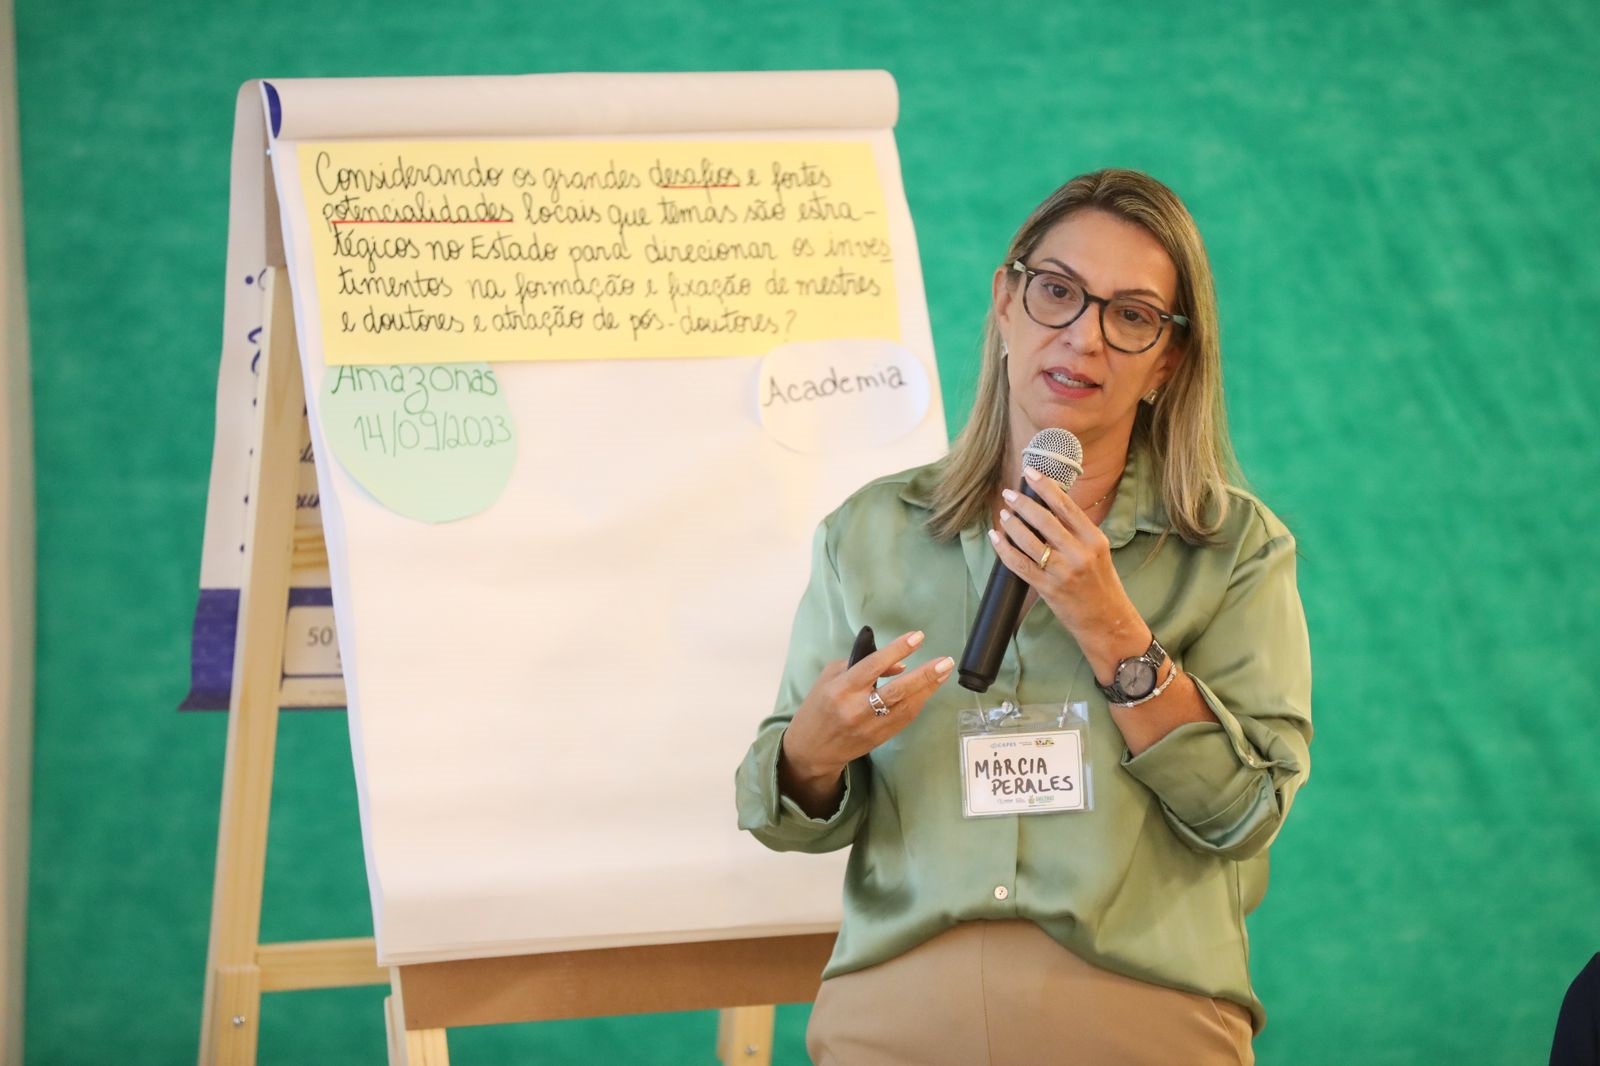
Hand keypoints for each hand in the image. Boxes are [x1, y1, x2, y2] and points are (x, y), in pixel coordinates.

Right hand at [779, 630, 953, 814]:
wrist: (810, 749)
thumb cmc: (818, 706)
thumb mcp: (829, 677)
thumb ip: (859, 665)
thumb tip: (898, 665)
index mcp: (840, 689)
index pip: (872, 666)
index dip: (896, 650)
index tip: (917, 637)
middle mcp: (856, 709)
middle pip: (896, 690)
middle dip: (923, 675)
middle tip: (944, 662)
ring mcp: (870, 727)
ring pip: (906, 707)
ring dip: (928, 689)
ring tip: (943, 672)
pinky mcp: (879, 739)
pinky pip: (904, 719)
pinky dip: (918, 702)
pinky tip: (929, 690)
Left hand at [987, 467, 1147, 673]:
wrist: (1108, 622)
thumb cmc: (1102, 584)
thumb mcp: (1098, 552)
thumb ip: (1077, 532)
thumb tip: (1050, 505)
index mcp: (1094, 540)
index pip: (1066, 506)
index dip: (1046, 487)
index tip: (1030, 473)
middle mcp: (1080, 553)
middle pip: (1045, 520)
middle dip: (1023, 504)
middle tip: (1009, 494)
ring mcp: (1063, 572)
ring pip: (1029, 541)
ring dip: (1012, 524)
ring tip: (1004, 514)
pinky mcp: (1048, 589)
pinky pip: (1019, 564)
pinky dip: (1004, 549)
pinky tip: (997, 537)